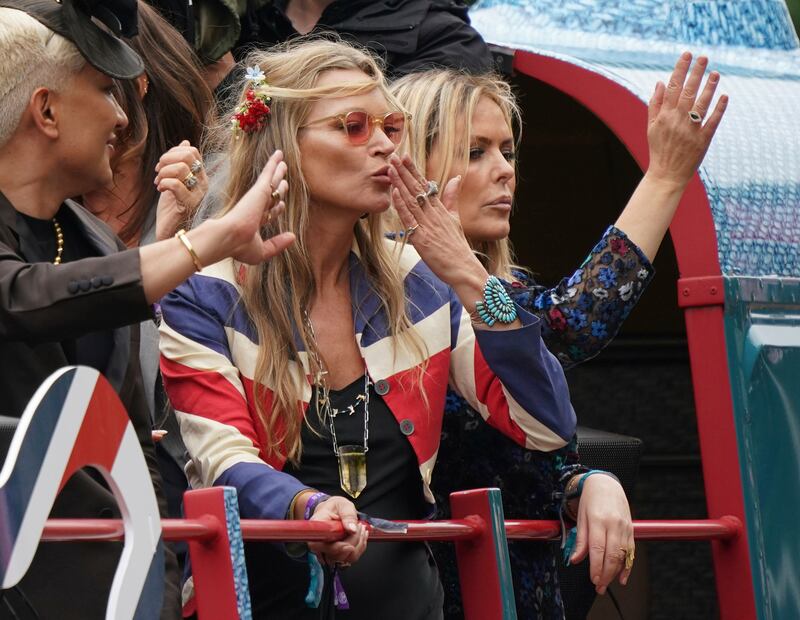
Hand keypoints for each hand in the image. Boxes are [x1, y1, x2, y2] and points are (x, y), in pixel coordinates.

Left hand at [154, 140, 208, 239]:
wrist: (171, 234)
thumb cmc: (172, 210)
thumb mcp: (174, 181)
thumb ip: (180, 163)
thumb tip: (185, 142)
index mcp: (200, 176)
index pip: (192, 151)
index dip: (173, 151)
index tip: (162, 164)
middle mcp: (203, 184)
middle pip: (188, 156)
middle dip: (167, 158)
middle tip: (158, 170)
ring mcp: (198, 195)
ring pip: (181, 169)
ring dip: (163, 172)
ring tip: (158, 182)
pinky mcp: (189, 206)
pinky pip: (176, 185)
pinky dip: (164, 184)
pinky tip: (160, 190)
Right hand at [216, 149, 292, 264]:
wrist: (228, 237)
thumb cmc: (240, 248)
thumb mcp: (262, 251)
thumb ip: (278, 244)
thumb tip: (293, 236)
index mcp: (253, 223)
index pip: (267, 213)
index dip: (275, 209)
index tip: (281, 205)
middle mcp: (255, 208)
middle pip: (270, 196)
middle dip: (277, 188)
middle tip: (284, 180)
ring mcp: (257, 198)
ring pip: (271, 182)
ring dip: (277, 172)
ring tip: (283, 163)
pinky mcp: (259, 190)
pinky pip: (269, 172)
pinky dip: (274, 162)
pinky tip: (279, 154)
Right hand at [308, 496, 368, 565]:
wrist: (334, 511)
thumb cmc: (335, 507)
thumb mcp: (343, 505)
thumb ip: (348, 515)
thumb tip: (352, 529)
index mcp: (316, 529)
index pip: (319, 546)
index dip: (334, 548)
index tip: (348, 545)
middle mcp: (319, 544)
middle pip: (335, 555)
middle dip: (353, 542)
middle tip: (360, 526)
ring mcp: (327, 551)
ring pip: (344, 558)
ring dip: (358, 545)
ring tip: (362, 530)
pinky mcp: (336, 555)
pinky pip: (350, 558)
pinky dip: (360, 548)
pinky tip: (362, 536)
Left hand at [387, 154, 485, 288]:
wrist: (463, 268)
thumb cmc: (457, 247)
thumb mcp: (456, 219)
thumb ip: (451, 199)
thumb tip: (455, 178)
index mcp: (441, 209)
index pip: (425, 185)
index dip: (414, 170)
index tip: (405, 156)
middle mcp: (434, 214)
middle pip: (417, 189)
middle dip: (404, 171)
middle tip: (394, 155)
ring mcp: (427, 225)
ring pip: (411, 200)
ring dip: (400, 183)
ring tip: (391, 168)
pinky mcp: (421, 238)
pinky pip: (410, 219)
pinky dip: (402, 205)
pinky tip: (395, 192)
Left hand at [568, 474, 633, 594]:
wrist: (606, 484)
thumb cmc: (591, 500)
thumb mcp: (581, 517)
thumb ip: (580, 540)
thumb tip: (575, 559)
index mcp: (598, 520)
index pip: (598, 548)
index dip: (596, 566)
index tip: (593, 579)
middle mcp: (614, 524)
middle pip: (612, 555)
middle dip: (606, 574)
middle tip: (599, 587)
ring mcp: (624, 527)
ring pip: (623, 555)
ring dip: (616, 573)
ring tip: (607, 584)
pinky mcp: (631, 530)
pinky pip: (631, 551)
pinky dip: (627, 566)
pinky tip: (622, 577)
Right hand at [645, 52, 727, 188]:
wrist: (666, 175)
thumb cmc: (659, 149)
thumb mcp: (651, 127)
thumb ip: (655, 104)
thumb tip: (660, 82)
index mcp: (663, 116)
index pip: (672, 87)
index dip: (680, 70)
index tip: (687, 55)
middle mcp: (677, 120)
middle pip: (687, 92)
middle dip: (696, 73)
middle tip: (703, 57)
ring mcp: (691, 130)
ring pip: (701, 104)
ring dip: (709, 87)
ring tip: (715, 73)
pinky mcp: (703, 140)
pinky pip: (712, 121)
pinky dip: (719, 108)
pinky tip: (724, 96)